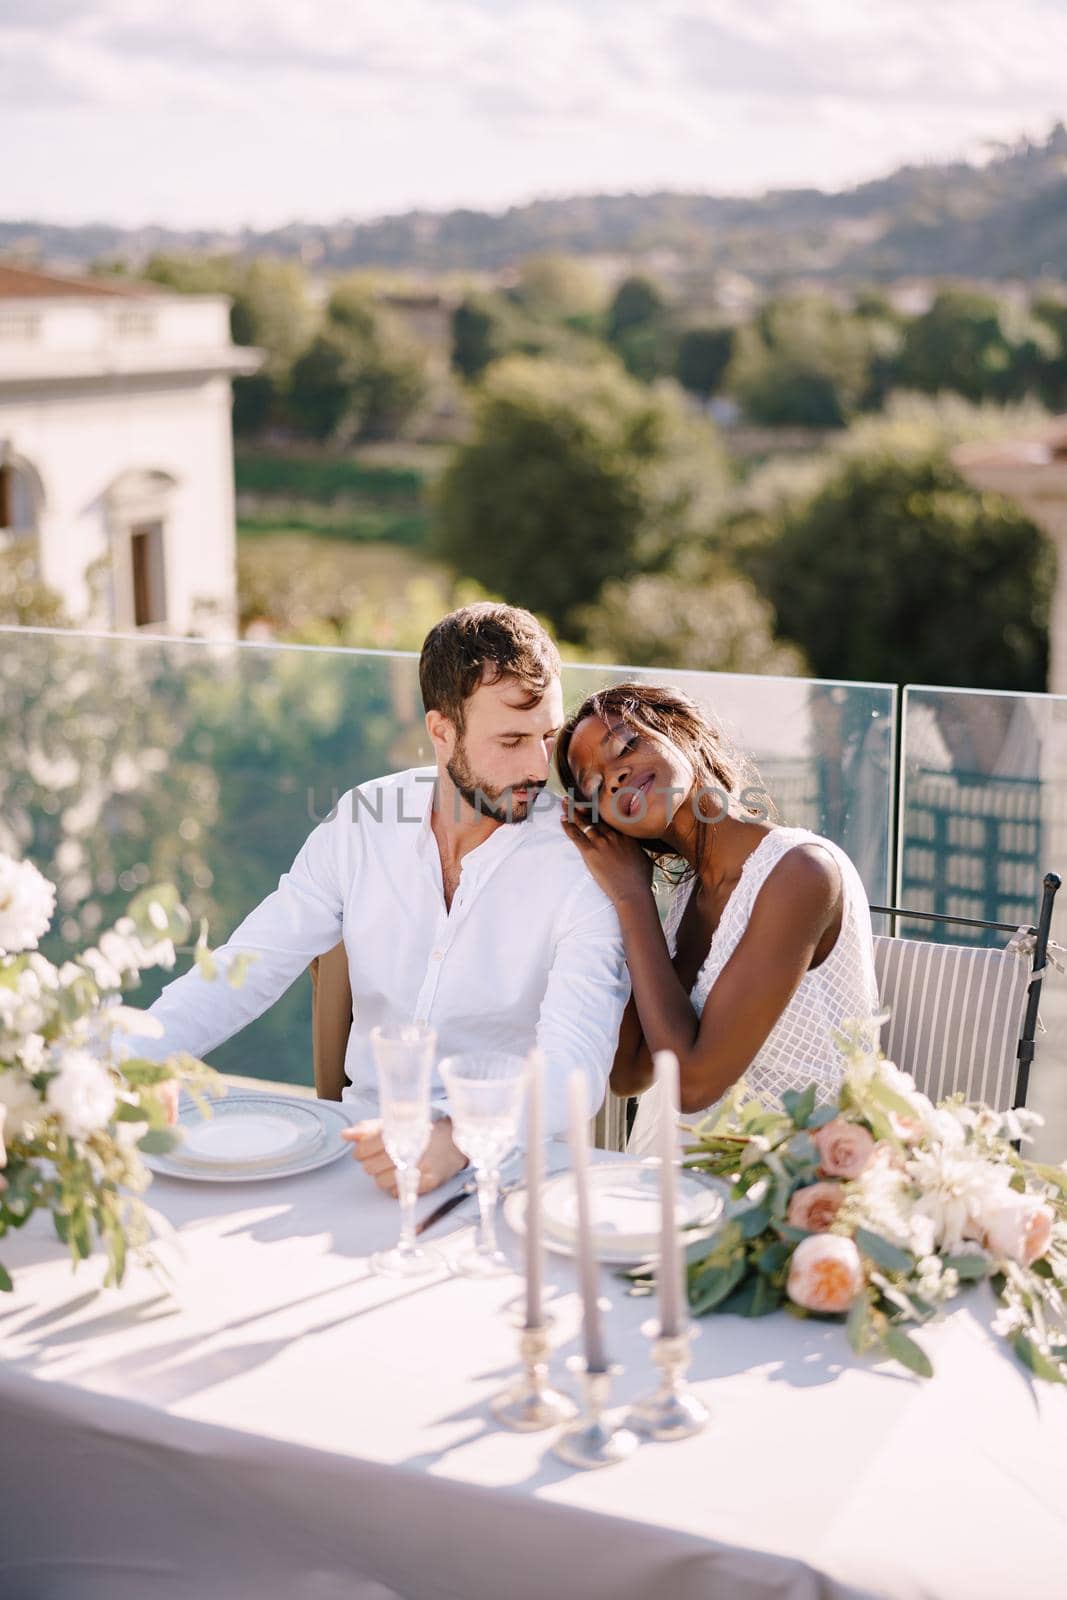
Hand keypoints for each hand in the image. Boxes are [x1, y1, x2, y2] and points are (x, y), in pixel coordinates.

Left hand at [341, 1116, 468, 1196]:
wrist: (453, 1142)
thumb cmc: (420, 1131)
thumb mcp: (395, 1122)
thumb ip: (368, 1128)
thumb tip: (345, 1135)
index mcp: (399, 1132)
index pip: (364, 1149)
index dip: (361, 1151)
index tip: (366, 1150)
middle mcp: (409, 1150)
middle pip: (370, 1168)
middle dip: (371, 1164)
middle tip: (381, 1158)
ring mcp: (420, 1168)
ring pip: (381, 1183)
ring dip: (383, 1176)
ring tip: (394, 1166)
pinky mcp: (428, 1182)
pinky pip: (397, 1193)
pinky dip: (396, 1186)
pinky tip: (404, 1175)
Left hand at [560, 807, 653, 907]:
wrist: (633, 891)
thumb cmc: (641, 879)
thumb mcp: (644, 858)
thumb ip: (638, 849)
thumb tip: (638, 848)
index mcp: (627, 834)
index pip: (611, 817)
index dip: (600, 808)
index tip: (594, 802)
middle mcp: (614, 834)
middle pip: (596, 816)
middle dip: (584, 805)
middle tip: (574, 798)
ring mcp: (602, 842)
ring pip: (584, 822)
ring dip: (572, 811)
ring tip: (564, 802)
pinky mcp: (591, 852)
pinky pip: (576, 835)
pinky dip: (568, 826)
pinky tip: (562, 818)